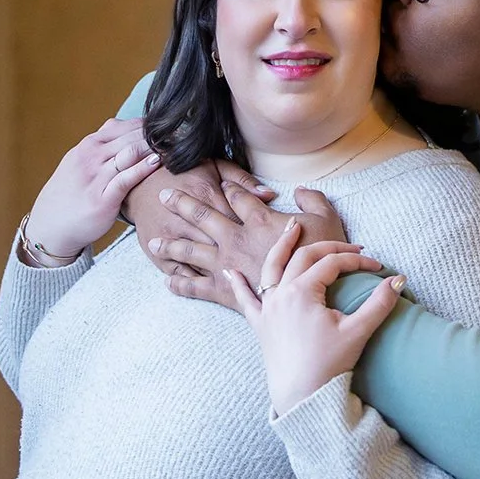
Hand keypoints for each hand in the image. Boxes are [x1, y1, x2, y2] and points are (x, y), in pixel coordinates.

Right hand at [22, 118, 163, 261]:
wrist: (51, 224)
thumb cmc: (72, 193)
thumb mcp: (81, 161)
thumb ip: (102, 145)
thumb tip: (123, 124)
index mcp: (88, 145)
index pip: (124, 126)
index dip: (149, 125)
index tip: (170, 127)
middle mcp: (91, 157)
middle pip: (131, 136)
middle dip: (157, 135)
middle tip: (180, 134)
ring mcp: (95, 177)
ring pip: (129, 153)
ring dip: (154, 147)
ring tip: (175, 145)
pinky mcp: (101, 199)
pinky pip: (124, 179)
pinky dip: (142, 168)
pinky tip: (156, 162)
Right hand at [124, 157, 268, 280]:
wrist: (139, 185)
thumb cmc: (183, 174)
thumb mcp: (214, 166)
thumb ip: (242, 181)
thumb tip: (269, 195)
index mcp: (207, 196)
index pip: (237, 219)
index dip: (256, 234)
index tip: (272, 243)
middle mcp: (189, 221)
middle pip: (222, 245)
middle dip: (243, 258)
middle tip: (264, 267)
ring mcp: (173, 240)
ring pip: (203, 262)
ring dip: (223, 273)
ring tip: (242, 280)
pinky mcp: (159, 255)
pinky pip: (181, 273)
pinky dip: (197, 282)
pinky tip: (215, 287)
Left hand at [155, 179, 350, 306]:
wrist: (314, 296)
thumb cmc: (323, 258)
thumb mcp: (327, 220)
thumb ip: (313, 199)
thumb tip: (301, 190)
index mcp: (259, 220)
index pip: (237, 196)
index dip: (228, 187)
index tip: (219, 183)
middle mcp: (236, 238)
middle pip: (202, 215)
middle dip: (182, 203)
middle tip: (164, 194)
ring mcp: (226, 265)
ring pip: (190, 250)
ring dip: (170, 245)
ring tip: (152, 242)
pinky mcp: (223, 291)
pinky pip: (195, 286)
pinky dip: (180, 283)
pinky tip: (167, 281)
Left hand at [225, 219, 400, 415]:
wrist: (301, 397)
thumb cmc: (328, 365)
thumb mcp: (358, 331)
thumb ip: (380, 302)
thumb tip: (399, 279)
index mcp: (302, 292)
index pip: (333, 263)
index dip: (357, 261)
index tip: (376, 267)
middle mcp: (280, 294)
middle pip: (304, 257)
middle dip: (328, 247)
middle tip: (349, 247)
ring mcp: (267, 308)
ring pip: (271, 267)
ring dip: (282, 245)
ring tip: (291, 228)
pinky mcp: (259, 325)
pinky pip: (245, 300)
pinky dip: (237, 284)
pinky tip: (231, 271)